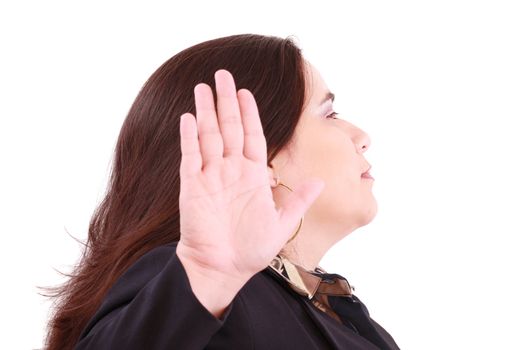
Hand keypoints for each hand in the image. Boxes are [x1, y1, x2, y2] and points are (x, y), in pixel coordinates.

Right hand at [177, 69, 324, 283]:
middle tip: (223, 74)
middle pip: (229, 128)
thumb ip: (299, 200)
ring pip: (208, 136)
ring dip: (206, 111)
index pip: (252, 135)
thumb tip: (320, 181)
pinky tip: (188, 117)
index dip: (249, 113)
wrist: (223, 269)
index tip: (246, 92)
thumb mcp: (283, 223)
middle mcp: (231, 171)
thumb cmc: (251, 249)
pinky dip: (188, 137)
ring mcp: (211, 177)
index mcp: (253, 176)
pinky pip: (190, 156)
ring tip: (203, 87)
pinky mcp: (192, 187)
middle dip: (226, 101)